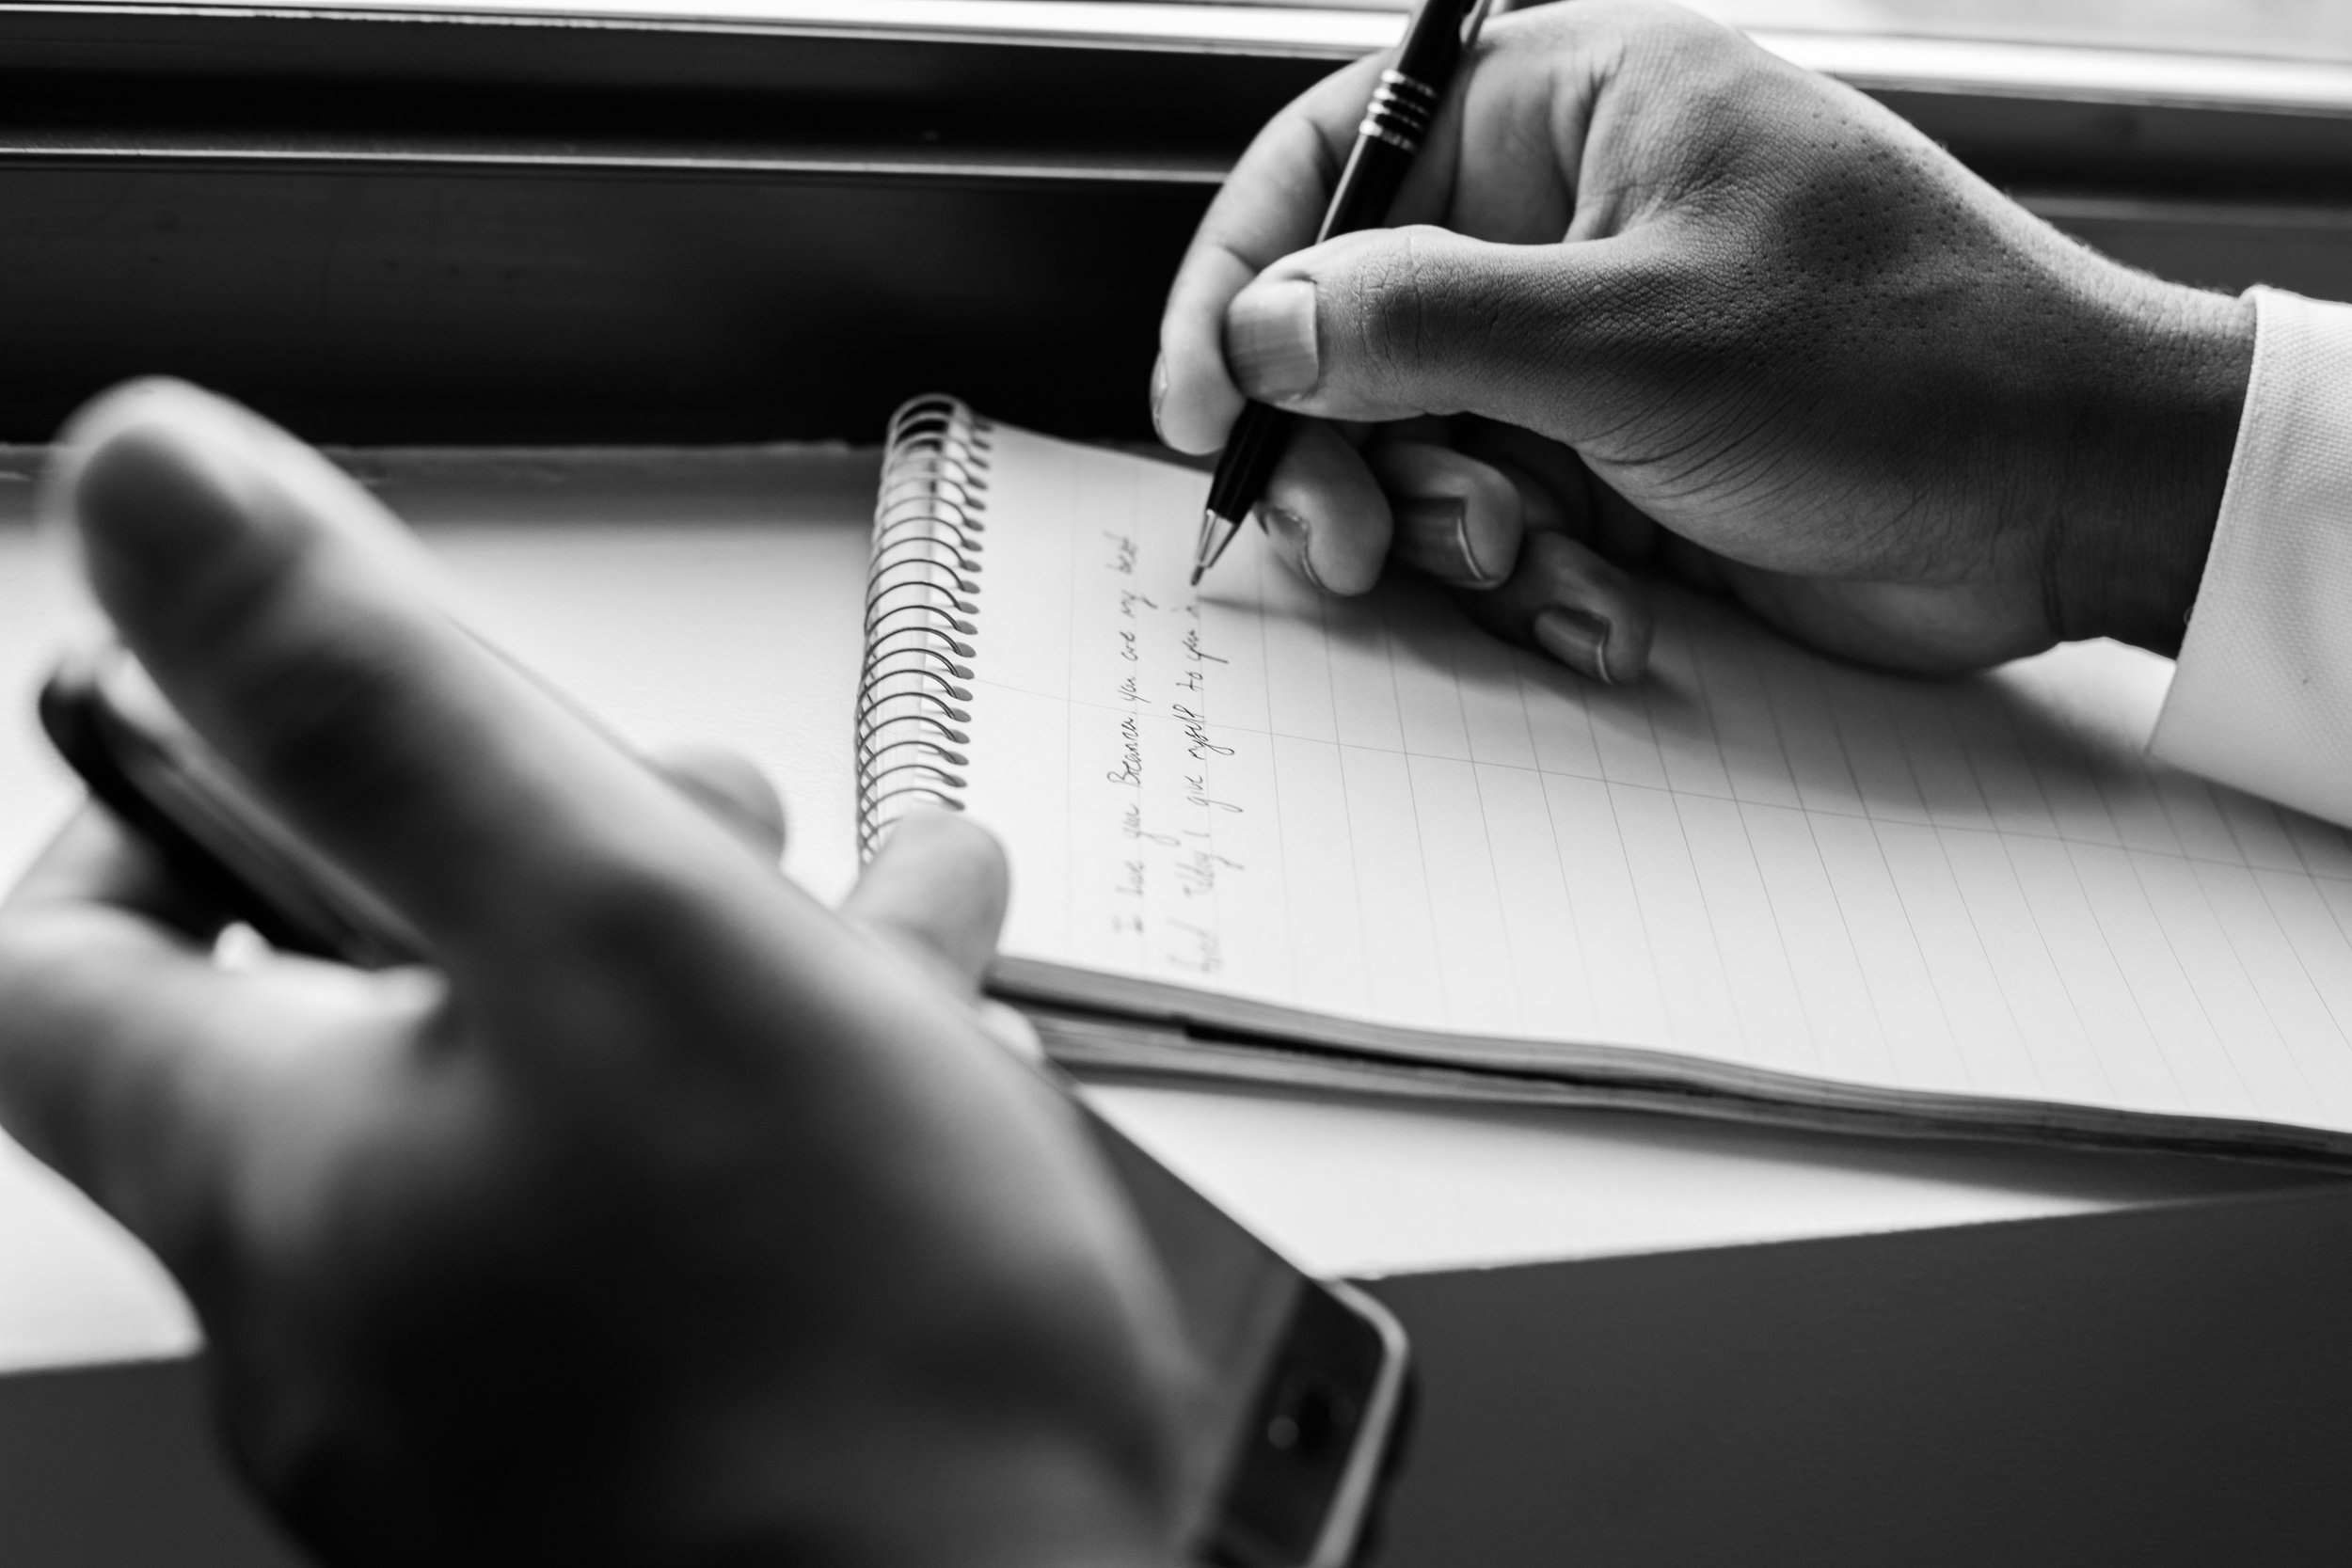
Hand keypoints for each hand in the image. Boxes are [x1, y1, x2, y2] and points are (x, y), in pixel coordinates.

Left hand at [0, 382, 1184, 1567]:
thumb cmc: (840, 1357)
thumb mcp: (621, 935)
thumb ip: (386, 706)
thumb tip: (154, 482)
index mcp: (287, 1178)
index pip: (66, 967)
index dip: (137, 796)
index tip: (267, 710)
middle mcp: (362, 1308)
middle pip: (350, 1024)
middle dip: (503, 857)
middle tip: (642, 798)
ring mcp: (514, 1388)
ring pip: (553, 1106)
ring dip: (676, 957)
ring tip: (835, 895)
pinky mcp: (666, 1434)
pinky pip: (680, 1215)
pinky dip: (775, 1086)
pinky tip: (926, 1036)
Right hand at [1157, 0, 2254, 678]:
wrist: (2068, 504)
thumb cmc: (1899, 369)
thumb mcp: (1636, 338)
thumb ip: (1426, 324)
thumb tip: (1264, 328)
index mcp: (1570, 115)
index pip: (1336, 158)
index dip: (1244, 276)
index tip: (1203, 401)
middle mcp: (1562, 224)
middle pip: (1351, 325)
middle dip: (1341, 445)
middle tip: (1345, 542)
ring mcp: (1584, 352)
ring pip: (1411, 444)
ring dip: (1444, 528)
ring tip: (1532, 558)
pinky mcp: (1612, 465)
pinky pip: (1495, 524)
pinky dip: (1527, 582)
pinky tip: (1606, 605)